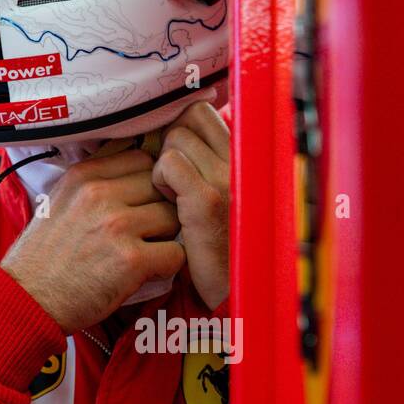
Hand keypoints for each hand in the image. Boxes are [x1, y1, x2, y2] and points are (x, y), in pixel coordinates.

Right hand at [1, 149, 184, 332]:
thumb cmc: (44, 254)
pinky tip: (147, 273)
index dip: (148, 182)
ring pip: (173, 218)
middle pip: (162, 187)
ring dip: (165, 237)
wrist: (28, 299)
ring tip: (144, 252)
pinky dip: (167, 266)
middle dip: (159, 208)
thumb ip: (94, 179)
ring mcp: (117, 225)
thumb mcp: (59, 200)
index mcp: (83, 175)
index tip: (139, 202)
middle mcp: (100, 194)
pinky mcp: (131, 260)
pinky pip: (176, 253)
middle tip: (144, 232)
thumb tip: (133, 163)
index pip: (142, 158)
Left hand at [152, 102, 229, 309]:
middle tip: (170, 177)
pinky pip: (169, 164)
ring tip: (171, 195)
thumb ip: (204, 162)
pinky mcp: (208, 199)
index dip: (180, 128)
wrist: (229, 290)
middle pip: (188, 118)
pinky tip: (169, 204)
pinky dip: (159, 180)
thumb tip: (170, 131)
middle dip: (170, 142)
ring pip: (176, 139)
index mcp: (244, 157)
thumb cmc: (216, 242)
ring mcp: (227, 178)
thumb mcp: (217, 194)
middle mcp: (242, 162)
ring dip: (162, 164)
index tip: (173, 156)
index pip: (202, 112)